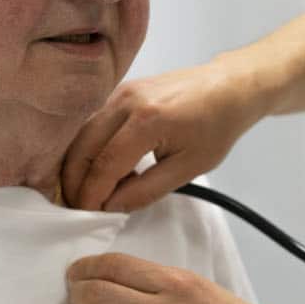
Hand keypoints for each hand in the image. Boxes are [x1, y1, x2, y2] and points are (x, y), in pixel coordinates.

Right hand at [61, 56, 267, 211]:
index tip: (88, 216)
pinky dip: (89, 146)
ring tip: (90, 191)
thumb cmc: (216, 127)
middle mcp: (127, 101)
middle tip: (80, 207)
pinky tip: (104, 167)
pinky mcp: (122, 89)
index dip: (91, 194)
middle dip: (75, 181)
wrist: (229, 87)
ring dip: (79, 164)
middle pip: (82, 146)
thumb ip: (147, 190)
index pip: (104, 165)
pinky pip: (94, 121)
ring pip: (82, 132)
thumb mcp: (188, 167)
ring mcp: (122, 91)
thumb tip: (111, 207)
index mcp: (146, 120)